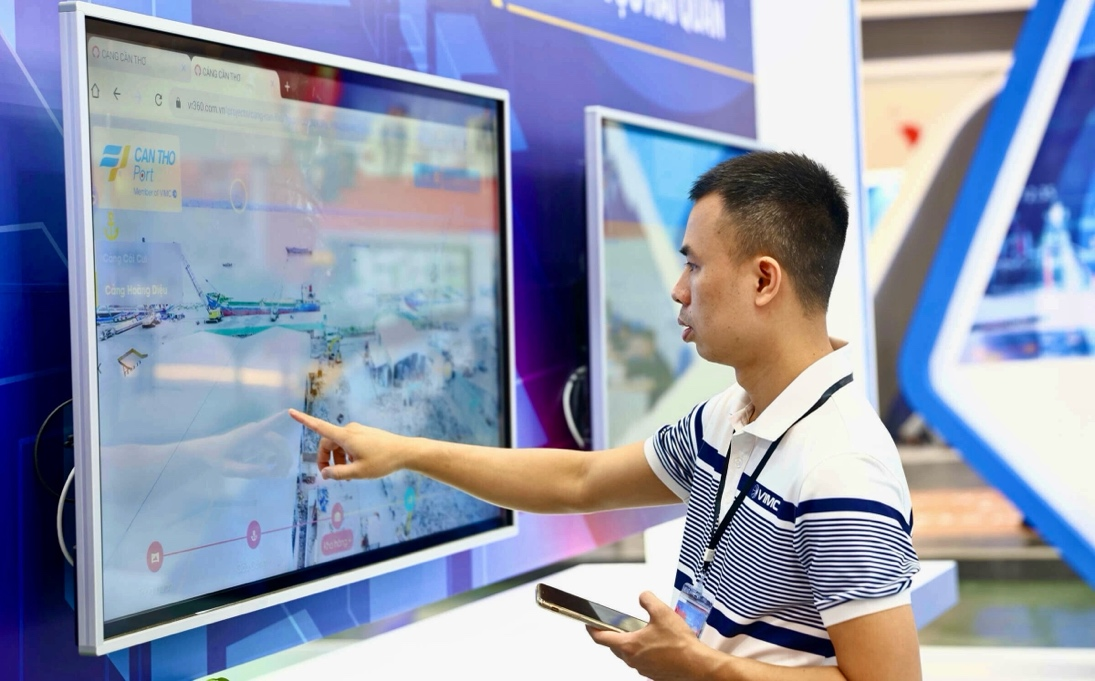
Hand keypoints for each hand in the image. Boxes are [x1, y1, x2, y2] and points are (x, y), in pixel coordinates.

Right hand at [288, 408, 414, 480]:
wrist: (405, 451)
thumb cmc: (382, 462)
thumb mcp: (359, 472)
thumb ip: (339, 474)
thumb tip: (324, 474)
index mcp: (345, 437)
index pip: (319, 427)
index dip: (304, 420)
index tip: (291, 412)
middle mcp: (350, 430)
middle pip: (328, 442)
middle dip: (326, 458)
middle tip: (330, 475)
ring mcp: (358, 431)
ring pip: (339, 444)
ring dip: (338, 458)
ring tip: (349, 473)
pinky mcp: (365, 434)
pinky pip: (349, 443)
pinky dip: (347, 454)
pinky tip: (358, 466)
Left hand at [587, 591, 715, 680]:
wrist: (697, 665)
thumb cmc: (680, 644)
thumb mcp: (662, 612)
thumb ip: (648, 600)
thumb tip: (643, 597)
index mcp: (629, 646)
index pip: (602, 638)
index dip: (592, 630)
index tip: (588, 625)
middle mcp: (633, 660)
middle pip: (615, 648)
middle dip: (613, 636)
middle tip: (616, 626)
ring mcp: (643, 669)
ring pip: (630, 655)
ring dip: (631, 645)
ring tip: (642, 633)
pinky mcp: (654, 674)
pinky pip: (643, 662)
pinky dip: (644, 653)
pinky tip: (657, 645)